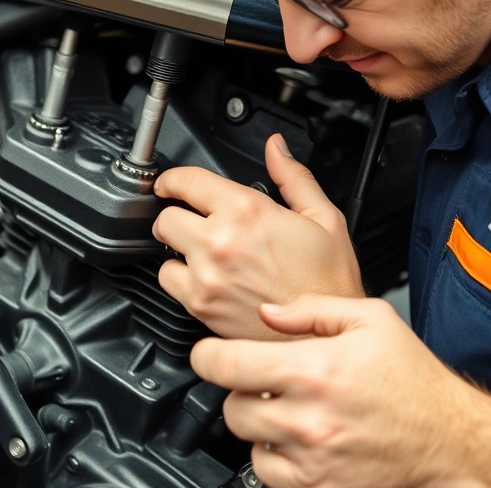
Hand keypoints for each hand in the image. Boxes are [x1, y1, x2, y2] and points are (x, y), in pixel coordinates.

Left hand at [152, 134, 363, 339]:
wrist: (323, 335)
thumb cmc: (327, 282)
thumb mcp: (323, 219)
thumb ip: (293, 177)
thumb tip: (276, 148)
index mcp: (246, 211)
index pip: (186, 181)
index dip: (173, 179)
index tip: (170, 184)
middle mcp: (220, 241)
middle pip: (166, 217)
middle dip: (176, 215)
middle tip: (192, 221)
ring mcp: (206, 275)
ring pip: (163, 250)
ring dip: (177, 248)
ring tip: (203, 253)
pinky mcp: (198, 304)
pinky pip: (168, 281)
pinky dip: (179, 277)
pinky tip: (204, 277)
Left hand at [190, 294, 477, 487]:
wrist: (447, 438)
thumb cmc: (412, 380)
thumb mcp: (369, 318)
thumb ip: (309, 308)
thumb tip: (266, 312)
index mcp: (314, 368)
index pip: (224, 364)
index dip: (205, 356)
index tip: (208, 354)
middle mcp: (307, 414)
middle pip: (229, 402)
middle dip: (238, 387)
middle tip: (262, 380)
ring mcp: (309, 453)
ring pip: (242, 434)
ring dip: (252, 418)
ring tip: (281, 406)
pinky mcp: (314, 484)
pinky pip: (261, 469)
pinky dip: (267, 453)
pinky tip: (289, 437)